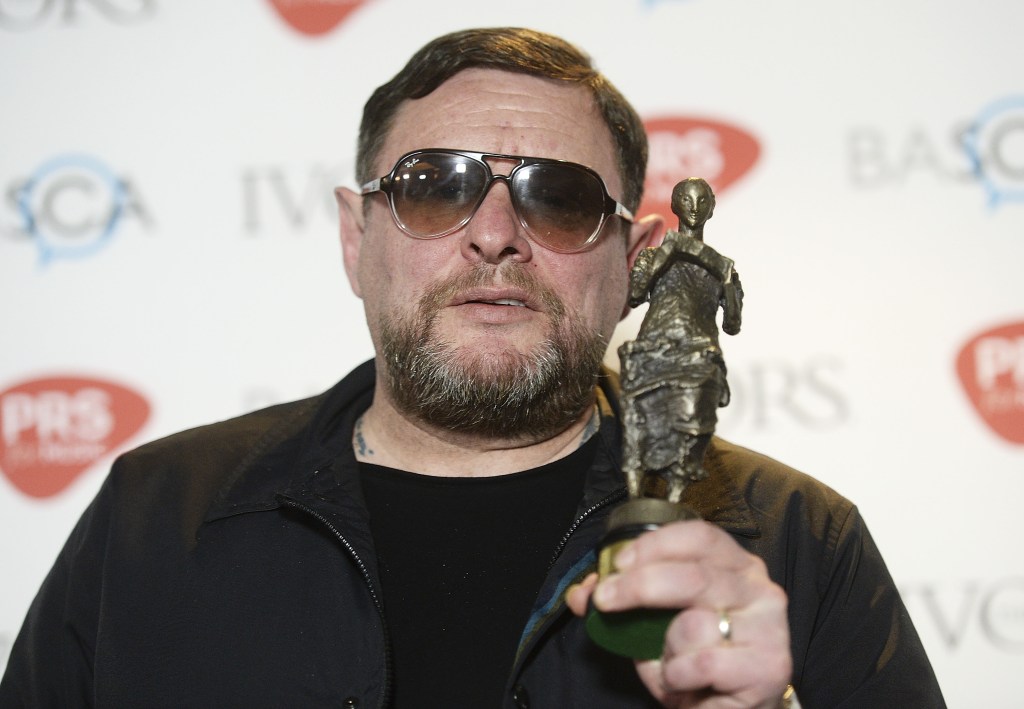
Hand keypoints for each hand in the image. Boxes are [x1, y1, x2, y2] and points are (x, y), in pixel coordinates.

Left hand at [566, 520, 790, 707]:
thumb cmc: (695, 660)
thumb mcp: (655, 623)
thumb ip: (622, 600)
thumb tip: (582, 592)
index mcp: (735, 565)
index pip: (699, 537)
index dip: (654, 546)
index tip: (617, 565)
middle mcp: (758, 588)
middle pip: (693, 575)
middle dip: (638, 586)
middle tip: (605, 601)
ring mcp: (769, 627)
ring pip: (694, 624)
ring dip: (665, 649)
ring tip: (672, 662)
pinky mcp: (769, 666)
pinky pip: (703, 663)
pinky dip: (680, 676)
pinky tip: (688, 683)